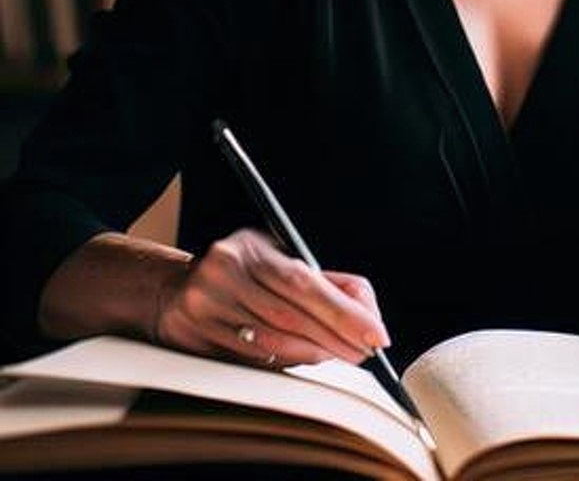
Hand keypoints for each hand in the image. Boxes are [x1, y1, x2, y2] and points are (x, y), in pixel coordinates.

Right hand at [153, 228, 388, 368]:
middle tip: (366, 349)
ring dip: (314, 353)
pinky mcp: (192, 337)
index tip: (374, 331)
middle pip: (290, 315)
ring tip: (342, 354)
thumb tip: (365, 308)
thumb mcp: (276, 261)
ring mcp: (203, 307)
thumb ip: (321, 281)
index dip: (343, 311)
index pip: (304, 283)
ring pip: (271, 342)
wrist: (170, 288)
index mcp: (248, 250)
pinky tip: (306, 358)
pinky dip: (285, 361)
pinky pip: (249, 358)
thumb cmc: (238, 273)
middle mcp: (223, 274)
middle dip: (335, 337)